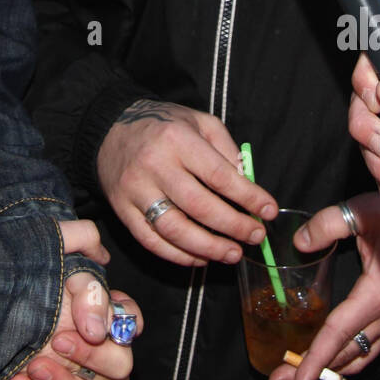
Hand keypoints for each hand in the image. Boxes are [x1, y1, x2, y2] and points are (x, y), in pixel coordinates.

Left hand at [0, 219, 141, 379]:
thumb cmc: (15, 270)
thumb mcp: (47, 246)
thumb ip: (80, 243)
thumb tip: (100, 289)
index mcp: (95, 321)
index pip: (128, 333)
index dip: (118, 333)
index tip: (87, 328)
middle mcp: (84, 359)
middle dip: (87, 366)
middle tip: (53, 344)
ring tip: (21, 375)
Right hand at [96, 99, 277, 266]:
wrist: (110, 128)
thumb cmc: (163, 125)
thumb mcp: (198, 121)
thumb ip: (226, 148)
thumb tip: (248, 183)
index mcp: (177, 139)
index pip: (219, 175)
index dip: (248, 197)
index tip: (269, 211)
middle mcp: (155, 165)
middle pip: (199, 206)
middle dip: (233, 227)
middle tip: (256, 236)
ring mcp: (135, 190)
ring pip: (175, 229)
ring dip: (209, 247)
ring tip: (233, 254)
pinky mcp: (122, 209)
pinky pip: (151, 241)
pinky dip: (178, 255)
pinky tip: (201, 257)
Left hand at [267, 192, 379, 379]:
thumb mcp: (360, 211)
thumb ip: (327, 225)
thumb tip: (299, 243)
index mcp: (379, 293)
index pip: (340, 332)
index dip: (316, 357)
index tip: (297, 379)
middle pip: (348, 351)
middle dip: (314, 370)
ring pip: (363, 354)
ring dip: (332, 368)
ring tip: (301, 376)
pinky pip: (375, 346)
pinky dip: (352, 358)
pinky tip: (336, 362)